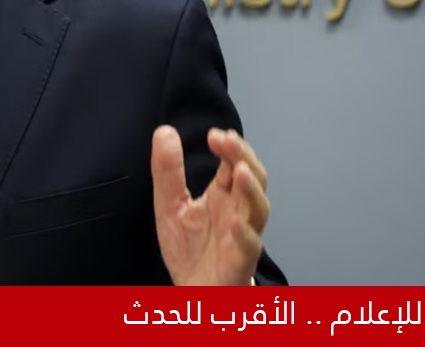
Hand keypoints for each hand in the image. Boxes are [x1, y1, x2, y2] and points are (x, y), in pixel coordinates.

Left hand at [151, 125, 269, 285]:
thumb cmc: (189, 248)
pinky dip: (244, 233)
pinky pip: (250, 247)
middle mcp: (238, 211)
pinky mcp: (241, 262)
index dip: (229, 147)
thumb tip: (164, 131)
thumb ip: (168, 172)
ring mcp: (243, 236)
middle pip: (253, 179)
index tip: (214, 135)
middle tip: (229, 140)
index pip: (233, 164)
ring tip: (239, 170)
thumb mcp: (169, 206)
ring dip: (251, 190)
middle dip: (244, 157)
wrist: (194, 293)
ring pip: (259, 210)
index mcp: (223, 195)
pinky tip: (233, 220)